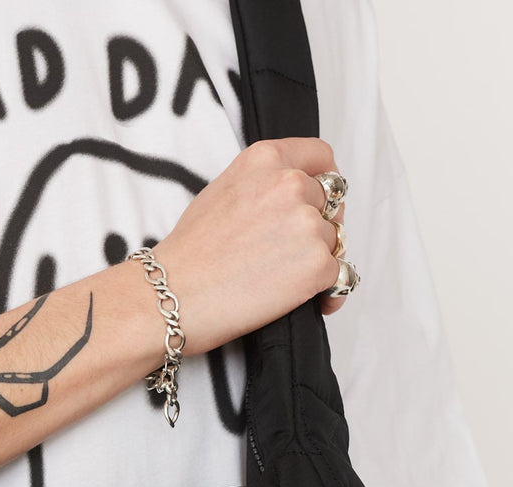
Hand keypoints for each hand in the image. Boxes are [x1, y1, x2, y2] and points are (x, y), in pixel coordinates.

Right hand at [155, 136, 348, 355]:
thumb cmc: (187, 254)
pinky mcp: (316, 265)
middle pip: (331, 203)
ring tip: (290, 282)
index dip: (325, 181)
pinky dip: (331, 292)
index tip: (322, 202)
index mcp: (265, 160)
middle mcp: (290, 185)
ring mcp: (307, 224)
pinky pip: (340, 276)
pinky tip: (315, 302)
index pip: (321, 157)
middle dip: (322, 226)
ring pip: (334, 241)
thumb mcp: (220, 192)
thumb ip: (261, 185)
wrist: (171, 295)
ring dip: (320, 260)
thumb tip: (288, 199)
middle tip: (299, 251)